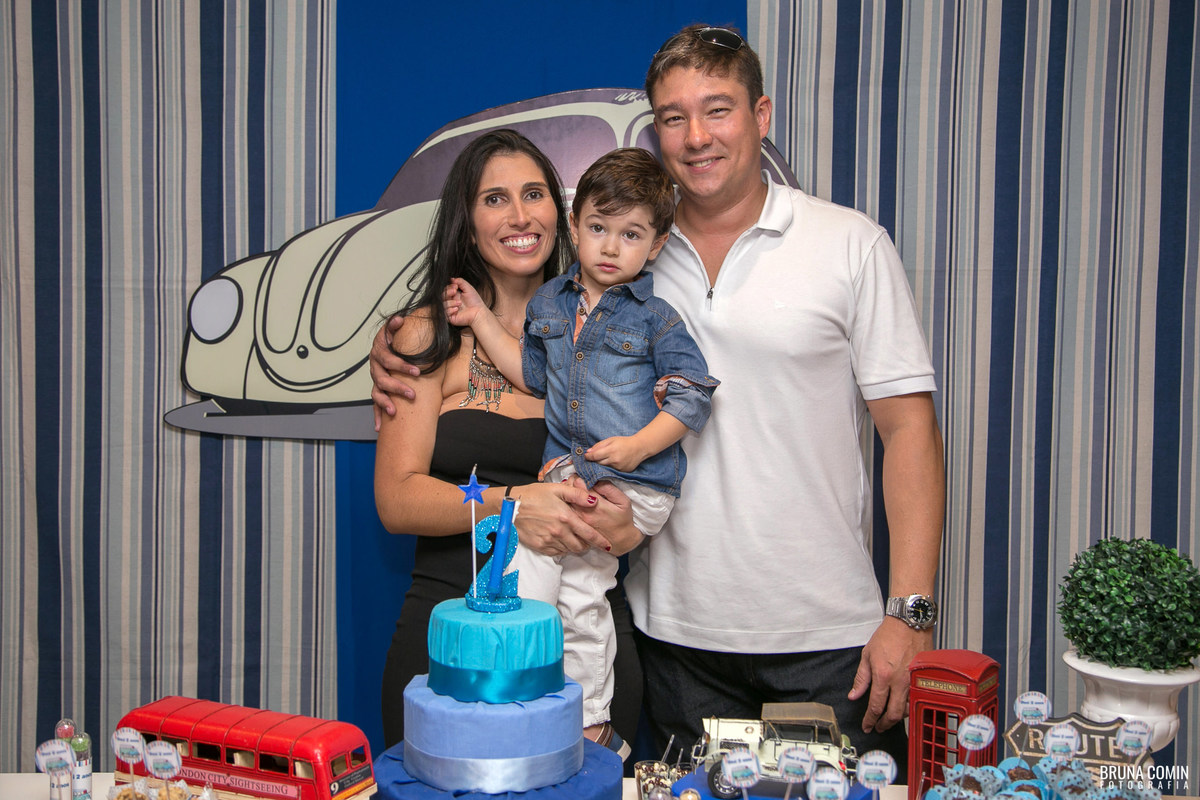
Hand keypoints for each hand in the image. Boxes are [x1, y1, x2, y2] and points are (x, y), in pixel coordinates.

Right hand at [370, 315, 419, 429]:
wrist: (387, 343)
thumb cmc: (396, 338)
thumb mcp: (395, 328)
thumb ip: (396, 325)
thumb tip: (400, 319)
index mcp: (380, 352)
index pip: (389, 359)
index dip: (401, 365)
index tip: (417, 370)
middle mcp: (375, 367)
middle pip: (382, 379)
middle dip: (397, 387)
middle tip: (412, 394)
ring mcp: (375, 380)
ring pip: (377, 393)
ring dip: (385, 403)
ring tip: (394, 411)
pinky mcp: (377, 390)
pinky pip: (375, 405)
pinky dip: (377, 415)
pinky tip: (378, 428)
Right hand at [443, 277, 485, 326]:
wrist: (478, 312)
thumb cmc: (475, 301)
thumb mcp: (468, 288)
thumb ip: (460, 282)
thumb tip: (451, 278)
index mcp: (454, 295)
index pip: (446, 290)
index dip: (449, 288)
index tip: (455, 286)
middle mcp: (451, 302)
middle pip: (442, 296)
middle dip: (448, 293)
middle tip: (455, 292)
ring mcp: (450, 310)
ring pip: (443, 304)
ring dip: (451, 302)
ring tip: (459, 303)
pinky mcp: (450, 317)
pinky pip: (445, 313)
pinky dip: (450, 310)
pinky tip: (457, 309)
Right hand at [509, 481, 612, 556]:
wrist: (511, 507)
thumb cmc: (534, 495)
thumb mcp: (557, 489)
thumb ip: (577, 495)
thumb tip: (594, 500)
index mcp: (566, 517)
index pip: (589, 534)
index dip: (600, 541)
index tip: (608, 545)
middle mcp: (559, 532)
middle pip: (580, 546)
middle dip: (587, 545)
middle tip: (587, 541)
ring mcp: (549, 541)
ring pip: (569, 550)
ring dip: (574, 547)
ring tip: (574, 539)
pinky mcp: (540, 546)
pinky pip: (557, 553)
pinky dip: (562, 549)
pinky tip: (560, 541)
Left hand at [572, 477, 642, 555]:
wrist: (621, 541)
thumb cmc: (623, 519)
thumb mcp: (623, 501)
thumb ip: (608, 488)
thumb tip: (594, 478)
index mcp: (595, 505)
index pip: (578, 484)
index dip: (580, 477)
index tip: (584, 477)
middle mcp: (583, 513)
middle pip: (568, 491)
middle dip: (571, 484)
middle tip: (578, 483)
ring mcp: (577, 521)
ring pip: (565, 501)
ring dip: (568, 494)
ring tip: (576, 492)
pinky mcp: (575, 526)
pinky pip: (566, 511)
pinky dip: (567, 504)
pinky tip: (573, 503)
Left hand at [585, 436, 646, 471]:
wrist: (640, 448)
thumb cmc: (624, 442)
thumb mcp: (611, 440)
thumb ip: (599, 445)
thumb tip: (588, 452)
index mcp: (611, 450)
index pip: (595, 456)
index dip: (588, 457)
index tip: (585, 456)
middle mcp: (615, 460)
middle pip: (599, 463)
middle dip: (594, 461)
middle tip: (593, 458)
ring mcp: (619, 467)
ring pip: (605, 467)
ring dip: (602, 464)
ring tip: (604, 459)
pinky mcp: (622, 471)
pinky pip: (612, 470)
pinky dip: (610, 466)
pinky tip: (613, 462)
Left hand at [848, 617, 931, 731]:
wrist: (909, 623)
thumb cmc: (889, 635)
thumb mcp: (867, 654)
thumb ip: (861, 678)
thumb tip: (854, 695)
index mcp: (883, 676)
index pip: (875, 706)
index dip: (870, 719)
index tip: (866, 725)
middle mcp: (900, 682)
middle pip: (892, 714)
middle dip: (884, 724)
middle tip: (878, 727)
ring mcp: (913, 681)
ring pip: (907, 709)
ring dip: (897, 718)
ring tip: (888, 719)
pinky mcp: (923, 679)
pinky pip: (916, 699)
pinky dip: (908, 707)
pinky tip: (902, 707)